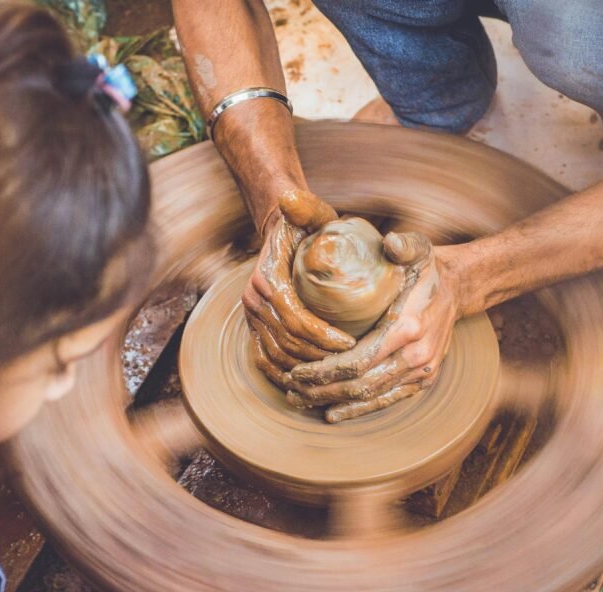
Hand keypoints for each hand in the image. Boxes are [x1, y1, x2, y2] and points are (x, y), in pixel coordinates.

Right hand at [243, 190, 356, 387]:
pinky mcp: (254, 327)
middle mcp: (253, 300)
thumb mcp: (310, 212)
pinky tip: (307, 384)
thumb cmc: (304, 224)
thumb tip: (290, 197)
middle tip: (351, 363)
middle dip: (319, 358)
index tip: (351, 343)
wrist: (280, 231)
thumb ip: (306, 207)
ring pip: (276, 356)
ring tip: (336, 374)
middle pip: (287, 343)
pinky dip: (283, 375)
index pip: (295, 318)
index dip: (322, 336)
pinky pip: (264, 360)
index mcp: (266, 279)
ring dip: (305, 369)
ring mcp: (251, 316)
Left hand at [285, 234, 462, 421]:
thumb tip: (390, 241)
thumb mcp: (418, 248)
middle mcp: (416, 356)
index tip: (297, 370)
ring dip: (334, 402)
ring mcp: (421, 372)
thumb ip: (403, 245)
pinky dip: (359, 409)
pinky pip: (387, 400)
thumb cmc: (428, 268)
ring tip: (302, 399)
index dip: (325, 371)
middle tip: (290, 389)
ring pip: (371, 396)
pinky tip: (333, 413)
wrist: (458, 289)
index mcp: (408, 327)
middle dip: (322, 390)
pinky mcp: (422, 380)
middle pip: (360, 384)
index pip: (359, 360)